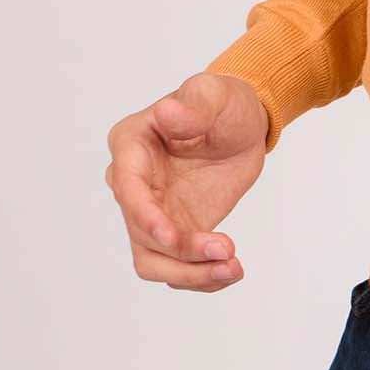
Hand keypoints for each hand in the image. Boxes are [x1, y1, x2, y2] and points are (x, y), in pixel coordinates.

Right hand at [104, 71, 267, 293]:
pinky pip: (177, 266)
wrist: (241, 125)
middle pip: (140, 233)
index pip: (127, 188)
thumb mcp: (213, 93)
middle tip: (225, 250)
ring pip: (153, 260)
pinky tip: (229, 270)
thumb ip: (193, 104)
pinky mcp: (175, 232)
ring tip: (231, 268)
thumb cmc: (221, 103)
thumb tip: (167, 112)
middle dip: (178, 251)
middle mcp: (132, 185)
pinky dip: (201, 276)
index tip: (171, 236)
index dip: (145, 215)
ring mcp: (151, 213)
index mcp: (130, 145)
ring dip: (189, 273)